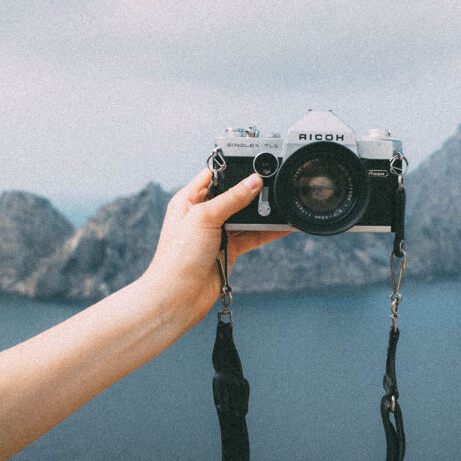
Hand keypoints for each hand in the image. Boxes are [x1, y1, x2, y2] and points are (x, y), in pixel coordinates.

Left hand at [148, 169, 288, 317]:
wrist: (178, 297)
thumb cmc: (178, 258)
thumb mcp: (205, 218)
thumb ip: (232, 198)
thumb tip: (253, 181)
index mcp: (189, 199)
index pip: (214, 175)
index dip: (233, 169)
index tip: (254, 162)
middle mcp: (203, 214)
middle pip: (233, 195)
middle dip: (252, 192)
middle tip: (273, 185)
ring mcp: (217, 232)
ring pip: (245, 216)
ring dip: (262, 213)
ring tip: (282, 204)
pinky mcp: (229, 249)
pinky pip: (252, 236)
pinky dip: (267, 231)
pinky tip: (282, 225)